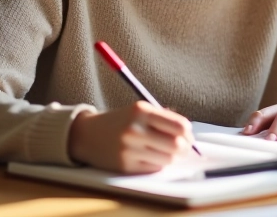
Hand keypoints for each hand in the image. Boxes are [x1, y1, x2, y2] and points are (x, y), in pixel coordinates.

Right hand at [68, 101, 194, 172]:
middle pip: (176, 145)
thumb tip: (188, 133)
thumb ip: (164, 117)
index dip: (188, 133)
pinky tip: (151, 156)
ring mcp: (130, 149)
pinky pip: (154, 167)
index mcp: (141, 111)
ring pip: (167, 159)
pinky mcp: (126, 165)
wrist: (88, 135)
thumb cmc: (120, 121)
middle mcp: (135, 129)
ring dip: (171, 157)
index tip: (188, 135)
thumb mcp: (139, 110)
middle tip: (183, 147)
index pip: (179, 125)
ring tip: (166, 151)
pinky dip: (158, 163)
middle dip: (184, 148)